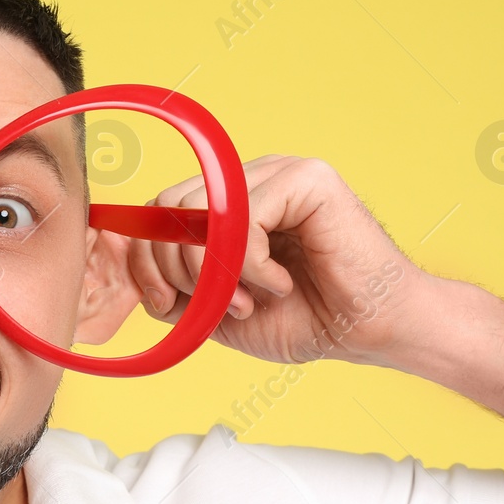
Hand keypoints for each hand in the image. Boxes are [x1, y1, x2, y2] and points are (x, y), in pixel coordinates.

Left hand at [128, 155, 441, 367]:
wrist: (372, 330)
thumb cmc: (307, 318)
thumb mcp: (217, 310)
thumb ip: (175, 287)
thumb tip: (131, 271)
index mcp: (228, 202)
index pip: (158, 211)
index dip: (147, 260)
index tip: (165, 303)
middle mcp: (250, 178)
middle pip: (169, 207)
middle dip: (178, 270)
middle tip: (219, 305)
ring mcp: (278, 172)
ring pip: (200, 212)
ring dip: (217, 273)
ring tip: (252, 298)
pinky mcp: (307, 179)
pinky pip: (243, 218)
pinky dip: (251, 266)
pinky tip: (283, 284)